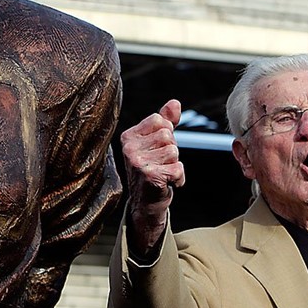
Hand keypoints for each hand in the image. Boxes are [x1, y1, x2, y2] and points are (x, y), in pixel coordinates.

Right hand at [120, 99, 184, 256]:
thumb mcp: (156, 143)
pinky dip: (178, 178)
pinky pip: (177, 168)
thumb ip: (165, 121)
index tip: (157, 151)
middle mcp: (129, 148)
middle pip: (168, 137)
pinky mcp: (149, 176)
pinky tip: (167, 183)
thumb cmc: (152, 170)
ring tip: (163, 174)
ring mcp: (137, 163)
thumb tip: (175, 103)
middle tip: (160, 165)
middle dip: (172, 152)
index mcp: (129, 136)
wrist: (146, 204)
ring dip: (175, 165)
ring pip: (174, 152)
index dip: (167, 136)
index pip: (160, 121)